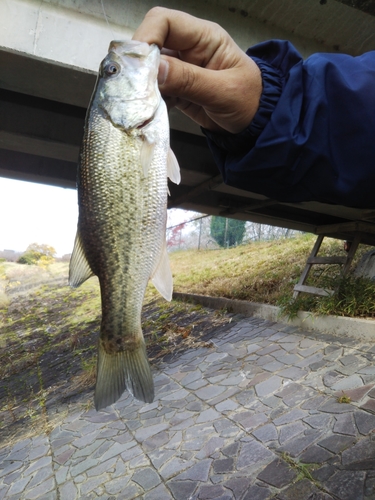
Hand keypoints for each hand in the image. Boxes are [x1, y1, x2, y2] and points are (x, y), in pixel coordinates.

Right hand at [132, 7, 261, 133]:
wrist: (255, 124)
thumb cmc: (249, 101)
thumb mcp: (223, 91)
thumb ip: (190, 80)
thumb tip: (155, 70)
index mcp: (204, 37)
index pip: (164, 21)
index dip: (147, 37)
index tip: (138, 64)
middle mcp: (188, 48)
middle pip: (151, 43)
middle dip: (141, 64)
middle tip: (138, 88)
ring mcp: (181, 69)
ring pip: (149, 68)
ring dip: (144, 85)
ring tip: (146, 103)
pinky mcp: (176, 88)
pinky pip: (154, 88)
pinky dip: (150, 99)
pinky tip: (155, 111)